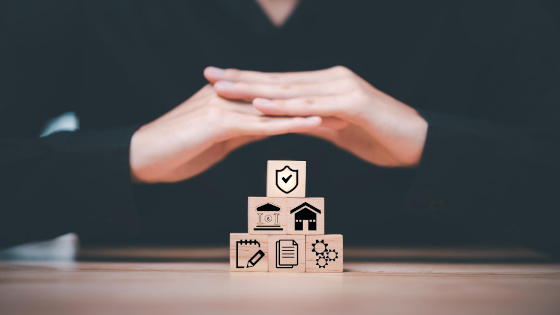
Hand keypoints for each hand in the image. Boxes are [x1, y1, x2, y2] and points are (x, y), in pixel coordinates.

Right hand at [130, 85, 321, 182]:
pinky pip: (258, 124)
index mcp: (228, 99)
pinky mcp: (217, 123)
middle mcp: (227, 97)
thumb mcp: (216, 140)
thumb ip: (241, 131)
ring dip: (308, 112)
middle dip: (312, 105)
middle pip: (278, 100)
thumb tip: (267, 129)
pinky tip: (310, 125)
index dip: (302, 105)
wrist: (138, 158)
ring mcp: (223, 107)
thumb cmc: (175, 151)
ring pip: (274, 109)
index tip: (332, 110)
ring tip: (340, 115)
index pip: (272, 100)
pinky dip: (286, 124)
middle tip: (346, 109)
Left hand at [204, 66, 427, 166]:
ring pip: (290, 90)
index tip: (219, 81)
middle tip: (208, 75)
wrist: (419, 143)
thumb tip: (289, 123)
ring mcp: (342, 88)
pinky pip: (313, 106)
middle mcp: (331, 79)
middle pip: (278, 80)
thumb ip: (313, 122)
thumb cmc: (380, 137)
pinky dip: (286, 106)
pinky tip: (262, 104)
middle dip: (240, 78)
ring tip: (223, 88)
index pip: (279, 83)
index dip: (248, 81)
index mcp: (325, 85)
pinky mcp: (353, 102)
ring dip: (254, 89)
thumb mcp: (338, 129)